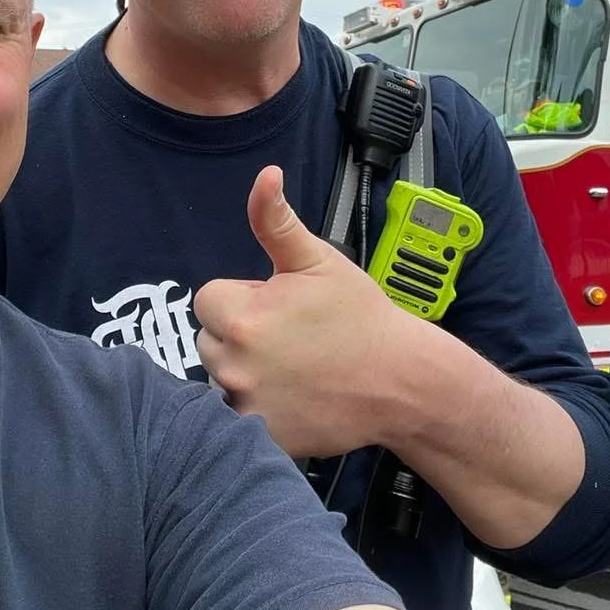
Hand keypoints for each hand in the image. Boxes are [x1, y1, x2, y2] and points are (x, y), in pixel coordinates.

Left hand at [194, 165, 415, 456]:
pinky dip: (256, 407)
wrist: (400, 381)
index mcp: (243, 316)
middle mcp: (234, 363)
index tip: (278, 308)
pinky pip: (235, 415)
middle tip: (289, 338)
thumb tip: (265, 176)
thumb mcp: (318, 260)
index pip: (209, 299)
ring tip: (291, 368)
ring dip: (244, 371)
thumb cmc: (360, 317)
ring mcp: (246, 404)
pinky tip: (292, 396)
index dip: (243, 299)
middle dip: (239, 334)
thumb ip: (277, 221)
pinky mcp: (259, 434)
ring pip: (220, 377)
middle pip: (209, 339)